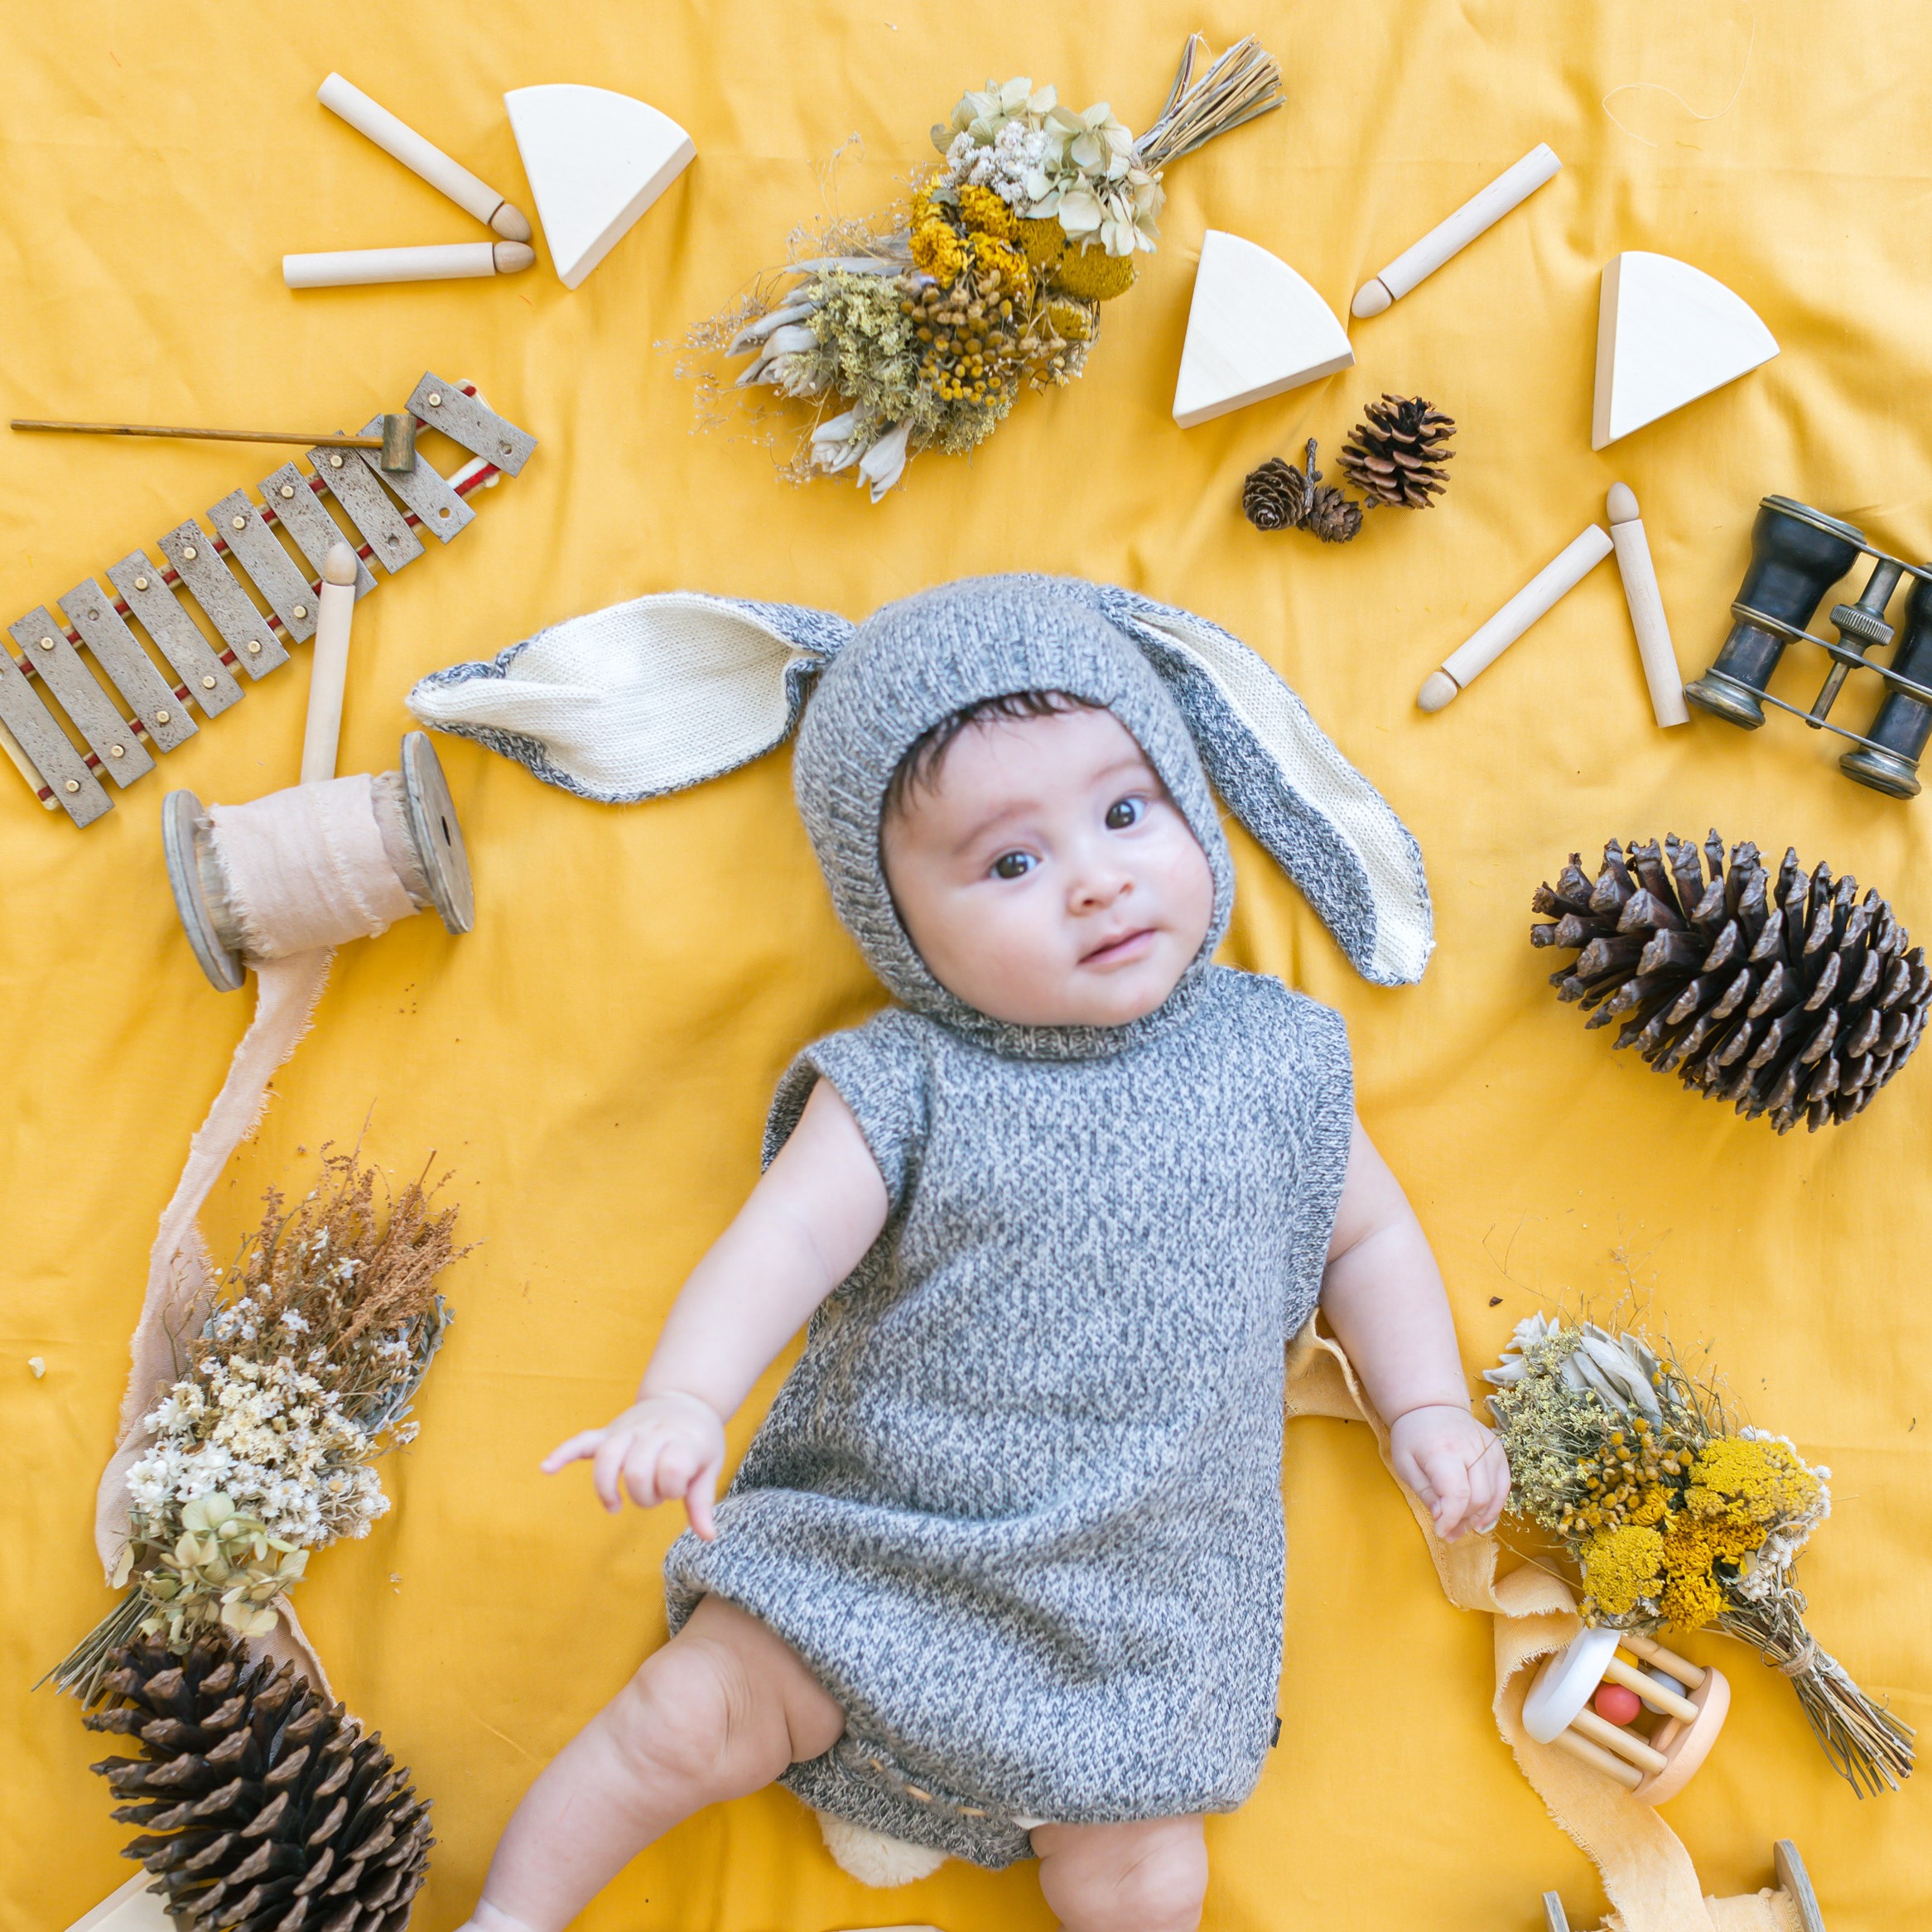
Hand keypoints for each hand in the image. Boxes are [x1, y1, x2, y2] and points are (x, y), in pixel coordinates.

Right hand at [541, 1391, 727, 1538]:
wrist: (685, 1399)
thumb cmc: (698, 1439)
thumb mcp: (709, 1465)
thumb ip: (701, 1501)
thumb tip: (707, 1536)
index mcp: (682, 1438)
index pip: (672, 1468)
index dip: (675, 1488)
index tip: (681, 1489)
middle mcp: (652, 1431)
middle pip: (637, 1471)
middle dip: (646, 1495)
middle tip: (656, 1496)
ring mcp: (628, 1430)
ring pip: (607, 1458)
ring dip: (609, 1487)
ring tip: (615, 1506)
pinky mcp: (610, 1432)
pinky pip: (583, 1441)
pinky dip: (564, 1453)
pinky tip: (546, 1468)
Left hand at [1388, 1403, 1509, 1542]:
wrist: (1431, 1405)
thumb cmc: (1413, 1436)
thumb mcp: (1405, 1464)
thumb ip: (1425, 1492)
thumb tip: (1443, 1519)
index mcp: (1444, 1450)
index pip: (1457, 1493)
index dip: (1451, 1519)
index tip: (1441, 1532)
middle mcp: (1472, 1448)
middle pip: (1479, 1497)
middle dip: (1464, 1521)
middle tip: (1449, 1532)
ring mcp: (1490, 1448)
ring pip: (1494, 1495)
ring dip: (1479, 1517)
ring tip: (1462, 1528)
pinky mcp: (1499, 1451)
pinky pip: (1504, 1485)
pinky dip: (1495, 1505)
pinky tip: (1481, 1518)